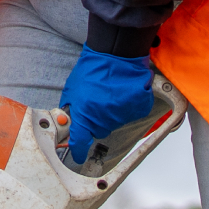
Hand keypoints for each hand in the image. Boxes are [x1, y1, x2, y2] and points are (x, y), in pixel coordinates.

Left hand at [57, 49, 154, 165]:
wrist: (116, 53)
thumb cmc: (92, 69)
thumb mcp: (72, 89)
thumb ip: (71, 109)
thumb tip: (70, 123)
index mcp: (84, 116)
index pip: (79, 142)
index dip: (78, 150)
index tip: (78, 155)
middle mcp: (103, 119)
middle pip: (98, 131)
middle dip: (95, 120)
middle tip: (97, 101)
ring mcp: (121, 116)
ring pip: (114, 123)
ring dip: (111, 112)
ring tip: (109, 92)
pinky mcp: (137, 109)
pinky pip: (130, 115)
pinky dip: (127, 107)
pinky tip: (122, 93)